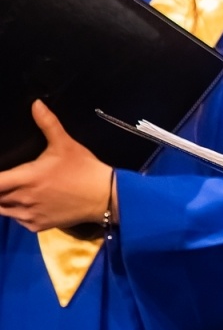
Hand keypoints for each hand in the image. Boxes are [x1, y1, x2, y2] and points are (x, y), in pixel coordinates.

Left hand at [0, 100, 112, 231]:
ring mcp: (29, 215)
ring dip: (3, 200)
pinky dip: (17, 212)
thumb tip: (36, 104)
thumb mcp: (66, 144)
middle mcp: (23, 199)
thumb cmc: (84, 168)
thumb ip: (48, 124)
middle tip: (6, 180)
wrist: (104, 196)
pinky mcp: (37, 226)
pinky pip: (17, 220)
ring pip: (2, 210)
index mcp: (27, 178)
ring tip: (12, 190)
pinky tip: (28, 203)